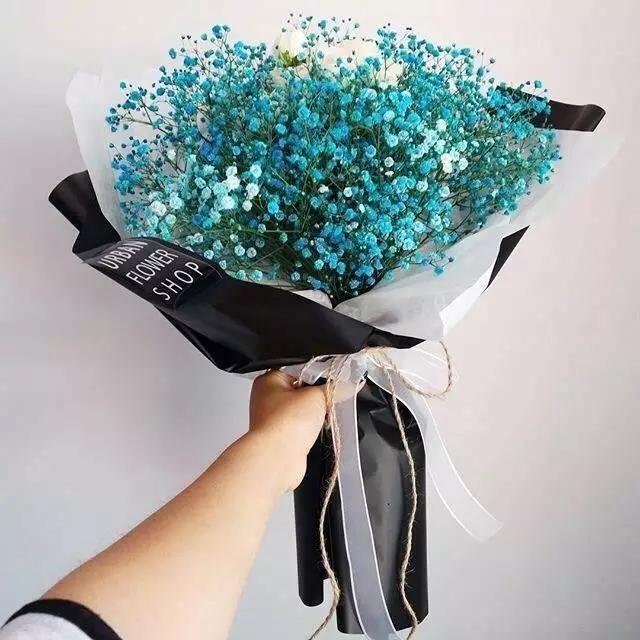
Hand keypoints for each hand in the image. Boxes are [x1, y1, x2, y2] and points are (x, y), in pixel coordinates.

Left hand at [250, 370, 325, 490]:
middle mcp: (267, 398)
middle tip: (332, 395)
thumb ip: (335, 388)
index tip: (336, 375)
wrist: (278, 458)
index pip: (299, 367)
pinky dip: (312, 427)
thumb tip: (352, 382)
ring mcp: (274, 418)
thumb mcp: (317, 396)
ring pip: (303, 408)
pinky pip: (302, 425)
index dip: (319, 371)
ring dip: (316, 412)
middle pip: (301, 388)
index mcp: (269, 380)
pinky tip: (319, 428)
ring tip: (326, 413)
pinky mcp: (282, 436)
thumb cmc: (287, 422)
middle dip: (318, 393)